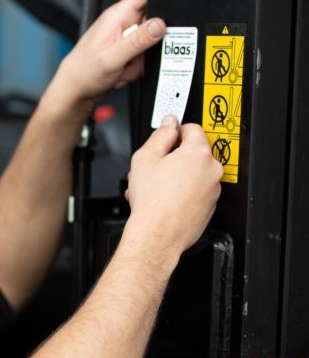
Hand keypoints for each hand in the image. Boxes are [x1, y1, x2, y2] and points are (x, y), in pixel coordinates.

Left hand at [58, 0, 164, 106]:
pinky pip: (142, 59)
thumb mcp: (113, 56)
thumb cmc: (84, 72)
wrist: (76, 91)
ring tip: (122, 68)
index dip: (159, 4)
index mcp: (116, 17)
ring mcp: (124, 39)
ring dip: (138, 63)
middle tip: (131, 58)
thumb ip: (138, 40)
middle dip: (147, 47)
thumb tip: (159, 25)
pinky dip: (134, 70)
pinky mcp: (126, 53)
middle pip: (153, 26)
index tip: (161, 25)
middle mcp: (120, 25)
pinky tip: (121, 72)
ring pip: (149, 46)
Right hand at [124, 115, 222, 256]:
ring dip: (177, 175)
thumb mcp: (145, 158)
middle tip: (156, 167)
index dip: (175, 131)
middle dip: (174, 157)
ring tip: (156, 187)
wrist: (158, 234)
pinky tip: (165, 199)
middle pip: (193, 152)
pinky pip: (196, 191)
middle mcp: (211, 169)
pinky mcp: (210, 205)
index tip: (167, 138)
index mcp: (197, 153)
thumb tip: (169, 124)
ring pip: (194, 173)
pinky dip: (183, 192)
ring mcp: (213, 188)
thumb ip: (160, 135)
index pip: (192, 128)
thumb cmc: (152, 201)